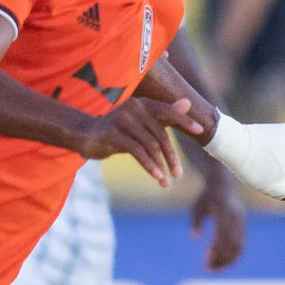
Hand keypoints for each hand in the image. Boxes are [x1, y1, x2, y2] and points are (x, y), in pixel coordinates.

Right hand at [74, 94, 206, 186]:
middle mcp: (133, 107)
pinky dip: (149, 165)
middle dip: (171, 156)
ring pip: (150, 145)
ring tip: (166, 181)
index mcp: (142, 104)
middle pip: (160, 134)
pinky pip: (137, 151)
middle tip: (178, 174)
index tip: (200, 130)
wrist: (84, 135)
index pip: (167, 110)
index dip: (184, 120)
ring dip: (160, 165)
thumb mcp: (141, 125)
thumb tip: (188, 102)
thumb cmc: (117, 131)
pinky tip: (156, 176)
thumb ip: (164, 117)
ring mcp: (122, 119)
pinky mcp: (112, 133)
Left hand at [190, 174, 246, 269]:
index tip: (206, 262)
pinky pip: (241, 244)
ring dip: (227, 260)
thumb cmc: (206, 198)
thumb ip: (196, 221)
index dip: (216, 252)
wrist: (223, 185)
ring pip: (238, 246)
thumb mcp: (197, 207)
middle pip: (232, 245)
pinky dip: (233, 255)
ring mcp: (241, 223)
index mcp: (224, 213)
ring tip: (213, 268)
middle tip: (208, 269)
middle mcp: (236, 219)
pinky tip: (221, 262)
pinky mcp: (243, 226)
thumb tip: (195, 237)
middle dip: (221, 259)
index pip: (222, 237)